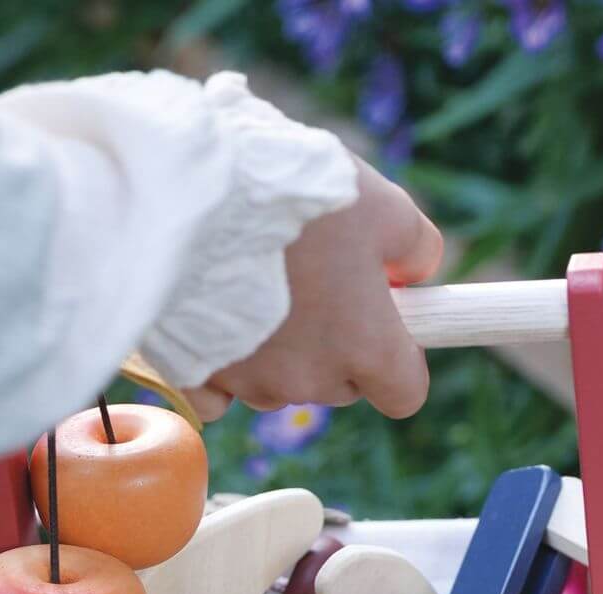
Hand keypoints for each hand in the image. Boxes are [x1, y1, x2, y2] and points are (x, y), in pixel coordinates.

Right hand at [184, 156, 441, 421]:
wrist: (188, 190)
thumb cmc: (294, 195)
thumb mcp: (379, 202)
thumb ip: (414, 246)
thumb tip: (414, 271)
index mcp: (365, 348)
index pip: (405, 394)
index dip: (399, 359)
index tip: (385, 323)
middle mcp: (311, 381)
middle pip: (338, 385)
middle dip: (334, 346)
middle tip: (313, 281)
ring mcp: (250, 384)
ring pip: (278, 383)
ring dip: (277, 351)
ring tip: (254, 280)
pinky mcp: (195, 378)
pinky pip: (219, 392)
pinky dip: (222, 362)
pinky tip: (213, 313)